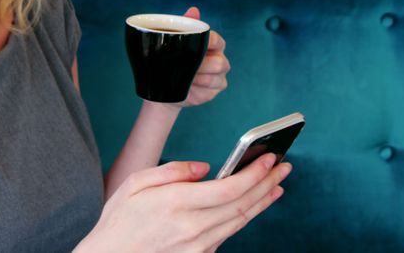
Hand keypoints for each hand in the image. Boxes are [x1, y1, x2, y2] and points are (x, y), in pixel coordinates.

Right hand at [78, 153, 291, 252]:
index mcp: (176, 204)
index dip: (253, 173)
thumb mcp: (135, 183)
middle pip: (242, 205)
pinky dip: (245, 217)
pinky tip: (254, 205)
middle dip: (267, 183)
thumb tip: (206, 168)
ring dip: (262, 201)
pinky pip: (228, 234)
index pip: (228, 188)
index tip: (270, 159)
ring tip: (277, 185)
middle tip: (284, 167)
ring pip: (240, 221)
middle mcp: (191, 228)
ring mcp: (197, 246)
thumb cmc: (119, 220)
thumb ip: (172, 170)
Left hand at [178, 7, 228, 107]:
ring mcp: (219, 75)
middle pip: (220, 62)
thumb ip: (184, 25)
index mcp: (212, 43)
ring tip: (183, 75)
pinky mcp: (215, 89)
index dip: (209, 43)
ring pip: (215, 78)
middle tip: (184, 65)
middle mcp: (219, 58)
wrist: (163, 87)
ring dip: (198, 76)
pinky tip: (187, 85)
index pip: (216, 41)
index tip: (194, 45)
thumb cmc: (171, 60)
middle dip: (202, 65)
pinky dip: (198, 87)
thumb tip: (194, 10)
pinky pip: (211, 88)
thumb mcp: (173, 41)